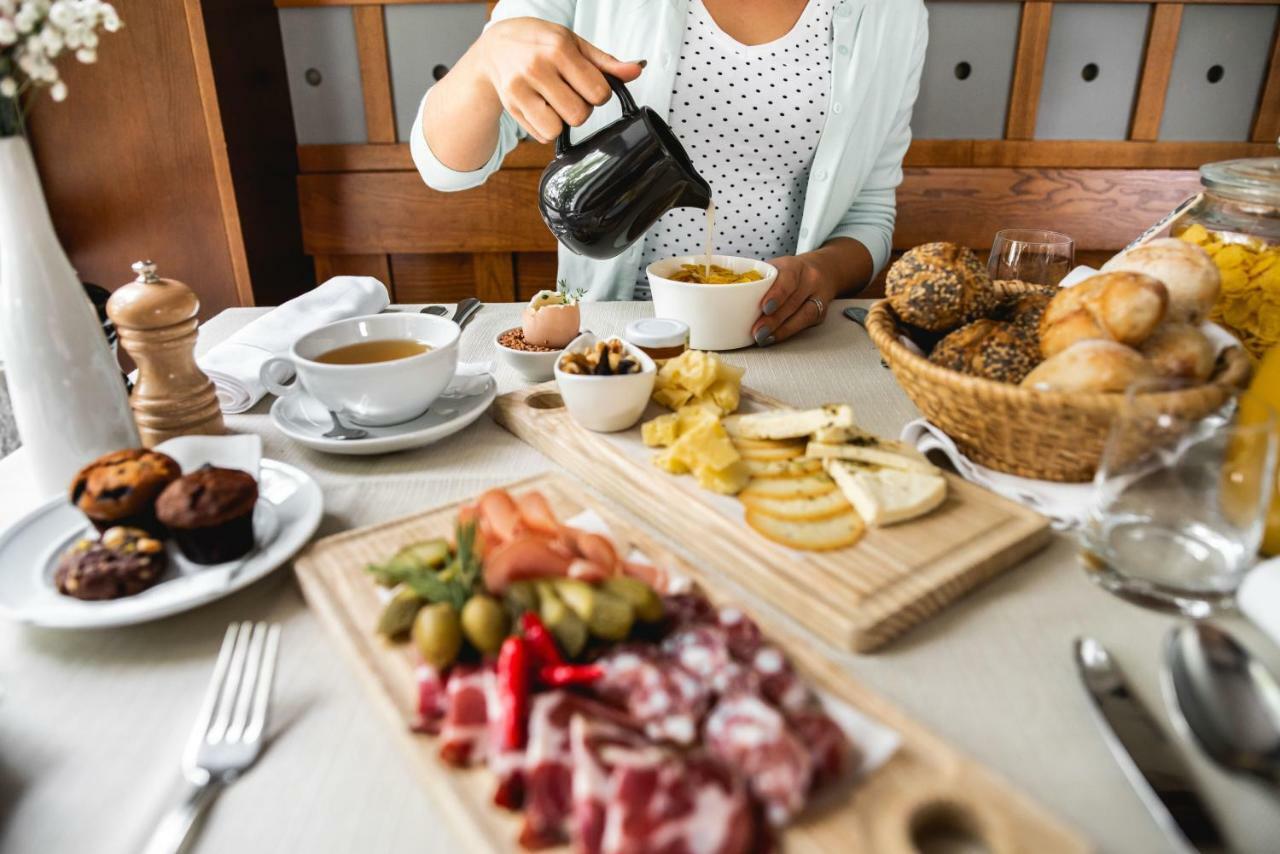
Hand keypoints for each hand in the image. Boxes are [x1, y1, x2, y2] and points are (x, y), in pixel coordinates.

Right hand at [475, 18, 643, 143]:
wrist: (494, 47)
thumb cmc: (538, 42)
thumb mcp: (573, 43)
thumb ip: (606, 62)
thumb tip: (637, 70)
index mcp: (558, 49)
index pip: (597, 92)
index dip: (599, 93)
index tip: (588, 84)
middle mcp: (536, 68)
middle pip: (579, 115)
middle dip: (581, 108)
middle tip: (570, 93)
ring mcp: (520, 90)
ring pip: (558, 129)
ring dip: (562, 121)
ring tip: (555, 102)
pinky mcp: (511, 107)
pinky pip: (542, 136)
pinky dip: (546, 127)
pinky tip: (541, 107)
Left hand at [750, 253, 839, 346]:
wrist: (823, 270)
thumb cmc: (789, 272)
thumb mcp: (775, 267)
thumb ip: (757, 279)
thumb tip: (726, 296)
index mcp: (794, 266)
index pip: (787, 279)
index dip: (777, 294)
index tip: (764, 307)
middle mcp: (810, 280)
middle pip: (794, 301)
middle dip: (774, 319)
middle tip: (757, 332)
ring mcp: (819, 296)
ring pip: (804, 315)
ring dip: (781, 330)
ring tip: (763, 338)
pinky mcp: (822, 312)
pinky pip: (806, 323)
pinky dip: (788, 332)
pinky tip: (774, 337)